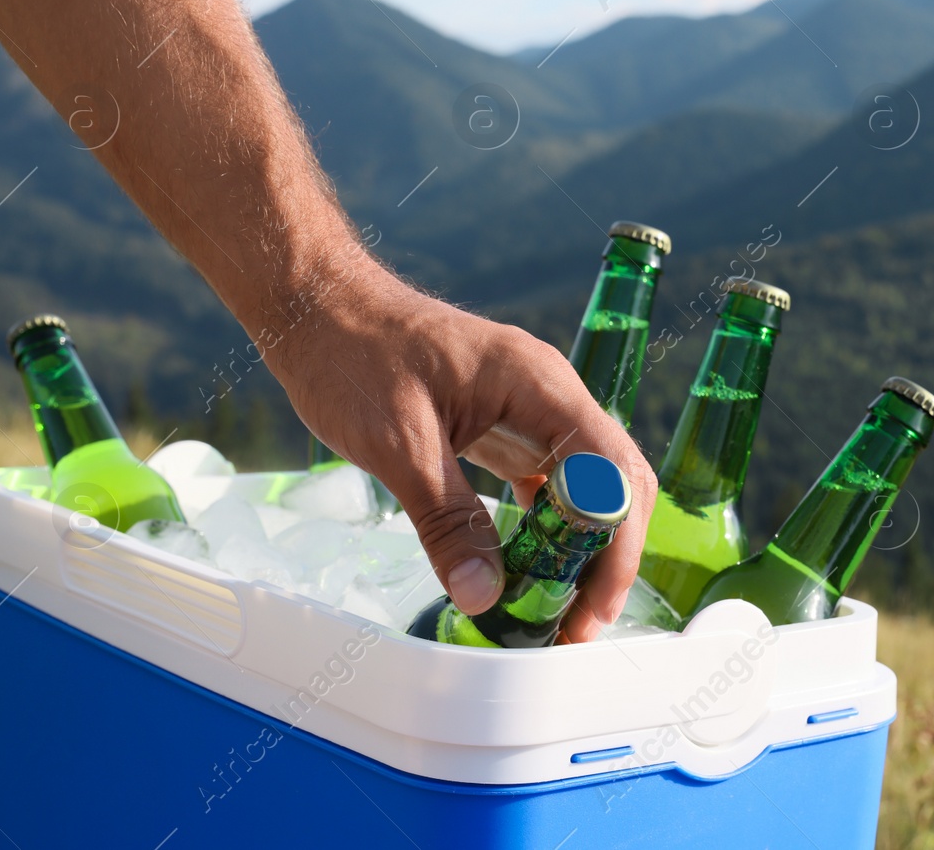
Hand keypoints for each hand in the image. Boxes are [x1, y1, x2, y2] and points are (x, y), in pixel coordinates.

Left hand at [267, 257, 655, 642]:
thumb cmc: (354, 355)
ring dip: (578, 548)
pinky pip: (546, 483)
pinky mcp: (504, 427)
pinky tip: (527, 570)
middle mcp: (549, 396)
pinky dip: (545, 531)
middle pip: (613, 483)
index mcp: (540, 385)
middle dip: (606, 556)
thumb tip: (484, 595)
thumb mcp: (398, 445)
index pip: (611, 472)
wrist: (318, 309)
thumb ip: (446, 519)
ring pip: (584, 487)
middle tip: (577, 624)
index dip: (615, 544)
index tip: (590, 606)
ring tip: (556, 609)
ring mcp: (530, 411)